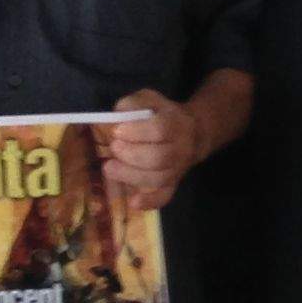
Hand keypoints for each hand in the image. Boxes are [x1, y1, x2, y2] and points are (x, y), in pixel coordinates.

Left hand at [101, 89, 205, 212]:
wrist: (192, 134)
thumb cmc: (162, 115)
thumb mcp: (149, 100)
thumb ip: (133, 104)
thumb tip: (116, 117)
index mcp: (175, 123)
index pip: (160, 130)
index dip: (138, 132)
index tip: (117, 131)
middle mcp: (180, 148)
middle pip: (159, 157)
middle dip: (131, 155)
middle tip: (113, 148)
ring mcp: (177, 168)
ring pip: (158, 178)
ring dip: (131, 175)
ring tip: (109, 168)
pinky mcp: (172, 184)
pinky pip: (165, 196)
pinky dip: (150, 202)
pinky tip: (133, 202)